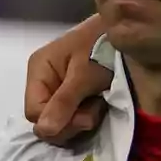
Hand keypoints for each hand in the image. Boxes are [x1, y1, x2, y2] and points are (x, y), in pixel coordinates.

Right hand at [25, 15, 114, 144]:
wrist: (126, 30)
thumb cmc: (103, 47)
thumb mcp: (84, 75)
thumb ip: (64, 102)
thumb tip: (43, 131)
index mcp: (39, 71)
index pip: (34, 112)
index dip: (57, 123)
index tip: (85, 119)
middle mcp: (43, 81)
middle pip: (45, 120)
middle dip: (71, 122)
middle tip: (95, 108)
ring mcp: (57, 89)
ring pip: (60, 122)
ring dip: (82, 119)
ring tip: (99, 103)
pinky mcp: (72, 95)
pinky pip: (72, 116)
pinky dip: (87, 115)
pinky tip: (99, 104)